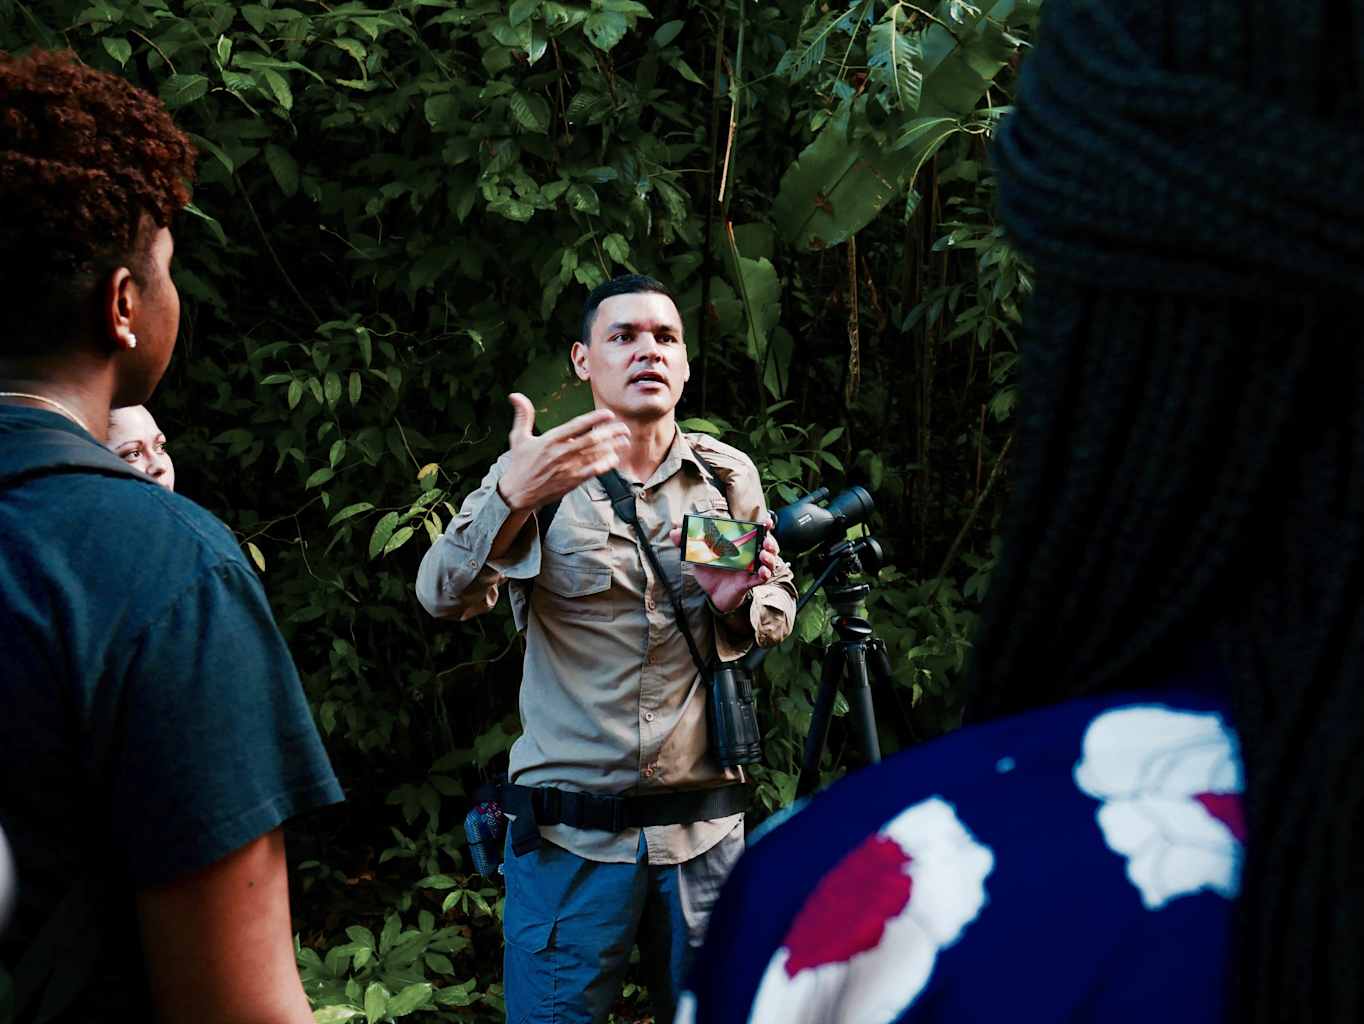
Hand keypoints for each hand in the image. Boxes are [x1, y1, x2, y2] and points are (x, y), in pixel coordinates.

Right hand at [496, 393, 631, 511]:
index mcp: (550, 439)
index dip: (595, 419)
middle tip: (624, 427)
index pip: (576, 425)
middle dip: (611, 433)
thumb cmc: (520, 464)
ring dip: (612, 447)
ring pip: (595, 454)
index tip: (609, 414)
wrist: (518, 493)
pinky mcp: (571, 481)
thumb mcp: (518, 437)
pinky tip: (614, 459)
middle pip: (592, 439)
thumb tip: (515, 395)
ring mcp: (567, 468)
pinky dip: (605, 464)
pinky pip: (592, 471)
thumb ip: (523, 415)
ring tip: (625, 440)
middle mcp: (561, 452)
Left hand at [669, 517, 780, 614]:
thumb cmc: (710, 572)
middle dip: (771, 541)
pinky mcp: (749, 582)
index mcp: (740, 545)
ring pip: (769, 561)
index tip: (767, 521)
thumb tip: (674, 531)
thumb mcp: (697, 555)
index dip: (765, 525)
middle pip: (768, 545)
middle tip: (766, 539)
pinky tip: (761, 571)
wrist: (711, 594)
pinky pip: (761, 578)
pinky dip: (764, 573)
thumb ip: (686, 542)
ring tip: (763, 554)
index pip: (757, 531)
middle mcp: (750, 555)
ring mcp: (751, 569)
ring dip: (770, 556)